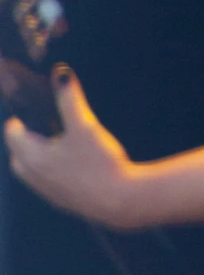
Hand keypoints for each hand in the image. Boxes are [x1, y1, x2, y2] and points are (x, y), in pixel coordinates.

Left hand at [3, 68, 203, 229]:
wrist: (119, 201)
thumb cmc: (98, 163)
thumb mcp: (85, 125)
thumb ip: (70, 98)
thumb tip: (60, 72)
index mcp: (33, 157)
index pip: (12, 136)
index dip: (16, 122)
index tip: (22, 113)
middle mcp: (35, 176)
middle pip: (18, 157)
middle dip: (23, 142)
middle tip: (36, 128)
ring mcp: (48, 191)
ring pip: (32, 172)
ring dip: (36, 157)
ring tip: (56, 143)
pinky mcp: (62, 200)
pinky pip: (47, 182)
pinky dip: (51, 170)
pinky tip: (72, 163)